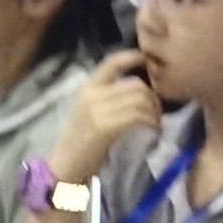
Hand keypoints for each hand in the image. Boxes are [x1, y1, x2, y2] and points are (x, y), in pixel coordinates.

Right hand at [51, 51, 163, 180]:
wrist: (65, 165)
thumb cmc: (80, 142)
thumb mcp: (89, 112)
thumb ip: (107, 98)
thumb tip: (139, 90)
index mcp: (87, 89)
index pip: (111, 63)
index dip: (131, 57)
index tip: (147, 60)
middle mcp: (92, 95)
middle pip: (135, 85)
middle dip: (153, 97)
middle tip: (157, 111)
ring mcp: (98, 110)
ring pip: (139, 99)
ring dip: (154, 111)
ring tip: (156, 122)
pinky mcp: (106, 127)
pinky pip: (138, 115)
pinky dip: (151, 121)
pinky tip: (153, 128)